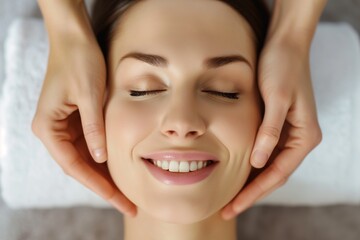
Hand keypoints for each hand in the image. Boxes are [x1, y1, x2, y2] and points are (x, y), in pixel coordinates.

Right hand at [32, 32, 136, 216]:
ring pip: (85, 159)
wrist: (74, 39)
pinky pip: (89, 145)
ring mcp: (64, 126)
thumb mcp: (89, 94)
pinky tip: (120, 168)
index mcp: (48, 127)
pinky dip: (104, 157)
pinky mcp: (75, 120)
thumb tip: (101, 159)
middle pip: (80, 167)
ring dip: (105, 174)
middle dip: (104, 185)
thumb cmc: (79, 61)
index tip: (118, 200)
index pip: (74, 166)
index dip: (97, 185)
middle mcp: (53, 130)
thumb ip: (94, 128)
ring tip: (127, 192)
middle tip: (128, 204)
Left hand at [221, 36, 321, 218]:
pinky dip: (250, 165)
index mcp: (304, 137)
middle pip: (273, 175)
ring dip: (250, 182)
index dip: (254, 192)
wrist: (284, 45)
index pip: (277, 174)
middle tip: (227, 210)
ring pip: (268, 167)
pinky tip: (235, 172)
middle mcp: (298, 139)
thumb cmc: (282, 67)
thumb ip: (269, 131)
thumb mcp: (276, 98)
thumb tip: (259, 163)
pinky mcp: (277, 126)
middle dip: (251, 193)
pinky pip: (264, 153)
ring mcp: (288, 133)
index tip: (234, 206)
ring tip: (229, 198)